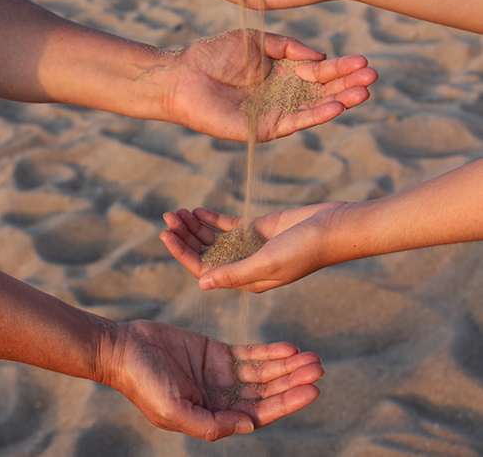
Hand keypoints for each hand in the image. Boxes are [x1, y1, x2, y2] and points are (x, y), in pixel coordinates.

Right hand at [104, 320, 322, 440]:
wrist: (125, 349)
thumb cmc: (143, 383)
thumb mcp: (173, 411)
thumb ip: (210, 423)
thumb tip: (248, 425)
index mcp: (214, 417)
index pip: (260, 413)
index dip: (287, 403)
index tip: (312, 390)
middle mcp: (223, 398)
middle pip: (268, 391)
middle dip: (293, 381)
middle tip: (319, 368)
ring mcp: (222, 374)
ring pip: (263, 372)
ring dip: (287, 365)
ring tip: (312, 357)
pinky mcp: (218, 352)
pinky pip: (250, 353)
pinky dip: (269, 351)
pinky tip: (288, 347)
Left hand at [160, 203, 346, 292]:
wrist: (332, 228)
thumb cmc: (304, 250)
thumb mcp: (266, 263)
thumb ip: (234, 273)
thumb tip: (202, 284)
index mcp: (245, 280)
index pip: (204, 269)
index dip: (182, 253)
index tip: (165, 235)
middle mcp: (244, 266)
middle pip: (205, 253)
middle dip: (184, 237)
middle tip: (167, 217)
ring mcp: (250, 247)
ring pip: (213, 239)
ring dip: (194, 226)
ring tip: (177, 211)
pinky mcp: (257, 230)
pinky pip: (228, 226)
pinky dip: (211, 219)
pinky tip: (197, 211)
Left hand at [165, 29, 376, 140]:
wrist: (185, 75)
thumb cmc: (214, 54)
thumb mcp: (256, 40)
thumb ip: (288, 47)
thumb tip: (319, 58)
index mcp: (281, 72)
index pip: (318, 71)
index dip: (341, 67)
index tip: (364, 61)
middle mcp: (282, 93)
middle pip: (322, 90)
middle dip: (348, 84)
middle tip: (373, 77)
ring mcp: (275, 112)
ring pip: (314, 108)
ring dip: (340, 101)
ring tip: (364, 93)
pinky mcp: (264, 128)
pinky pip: (295, 121)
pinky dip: (316, 115)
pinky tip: (337, 107)